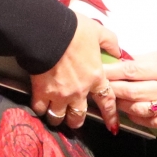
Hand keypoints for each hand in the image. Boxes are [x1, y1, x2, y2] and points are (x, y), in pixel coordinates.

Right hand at [32, 12, 120, 130]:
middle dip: (76, 120)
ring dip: (57, 117)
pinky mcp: (41, 91)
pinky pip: (40, 108)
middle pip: (79, 115)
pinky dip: (40, 108)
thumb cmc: (73, 30)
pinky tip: (39, 105)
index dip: (110, 115)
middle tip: (73, 118)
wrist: (46, 31)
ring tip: (54, 116)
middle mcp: (79, 90)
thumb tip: (117, 52)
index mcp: (95, 77)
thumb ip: (110, 42)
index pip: (107, 101)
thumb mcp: (98, 31)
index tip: (112, 126)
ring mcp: (59, 93)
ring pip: (59, 117)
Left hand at [107, 49, 156, 128]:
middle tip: (100, 87)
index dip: (112, 73)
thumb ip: (133, 62)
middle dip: (113, 90)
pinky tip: (130, 110)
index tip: (99, 72)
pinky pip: (149, 121)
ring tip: (114, 99)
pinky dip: (135, 117)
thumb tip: (109, 66)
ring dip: (121, 105)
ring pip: (138, 109)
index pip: (132, 71)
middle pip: (133, 92)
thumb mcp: (156, 56)